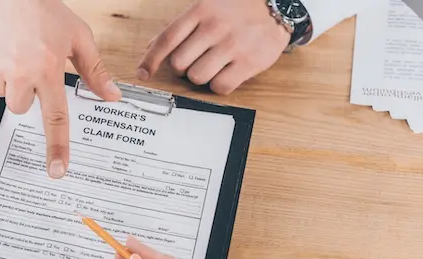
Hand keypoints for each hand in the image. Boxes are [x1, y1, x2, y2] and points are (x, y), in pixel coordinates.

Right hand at [0, 0, 121, 178]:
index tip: (57, 170)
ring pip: (2, 92)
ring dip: (7, 78)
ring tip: (13, 50)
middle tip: (29, 66)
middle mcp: (19, 72)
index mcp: (47, 70)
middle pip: (22, 107)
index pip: (55, 118)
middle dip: (27, 92)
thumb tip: (112, 96)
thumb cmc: (42, 8)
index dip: (57, 147)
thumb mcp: (77, 36)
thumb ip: (94, 70)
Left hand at [137, 0, 290, 94]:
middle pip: (179, 63)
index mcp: (201, 10)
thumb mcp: (207, 7)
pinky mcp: (249, 63)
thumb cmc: (238, 9)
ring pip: (197, 77)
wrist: (278, 8)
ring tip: (212, 66)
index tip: (143, 73)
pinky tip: (225, 74)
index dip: (151, 59)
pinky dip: (219, 85)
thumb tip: (153, 47)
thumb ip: (180, 26)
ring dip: (200, 76)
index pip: (168, 39)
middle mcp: (215, 27)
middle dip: (182, 68)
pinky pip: (220, 87)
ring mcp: (232, 46)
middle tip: (193, 62)